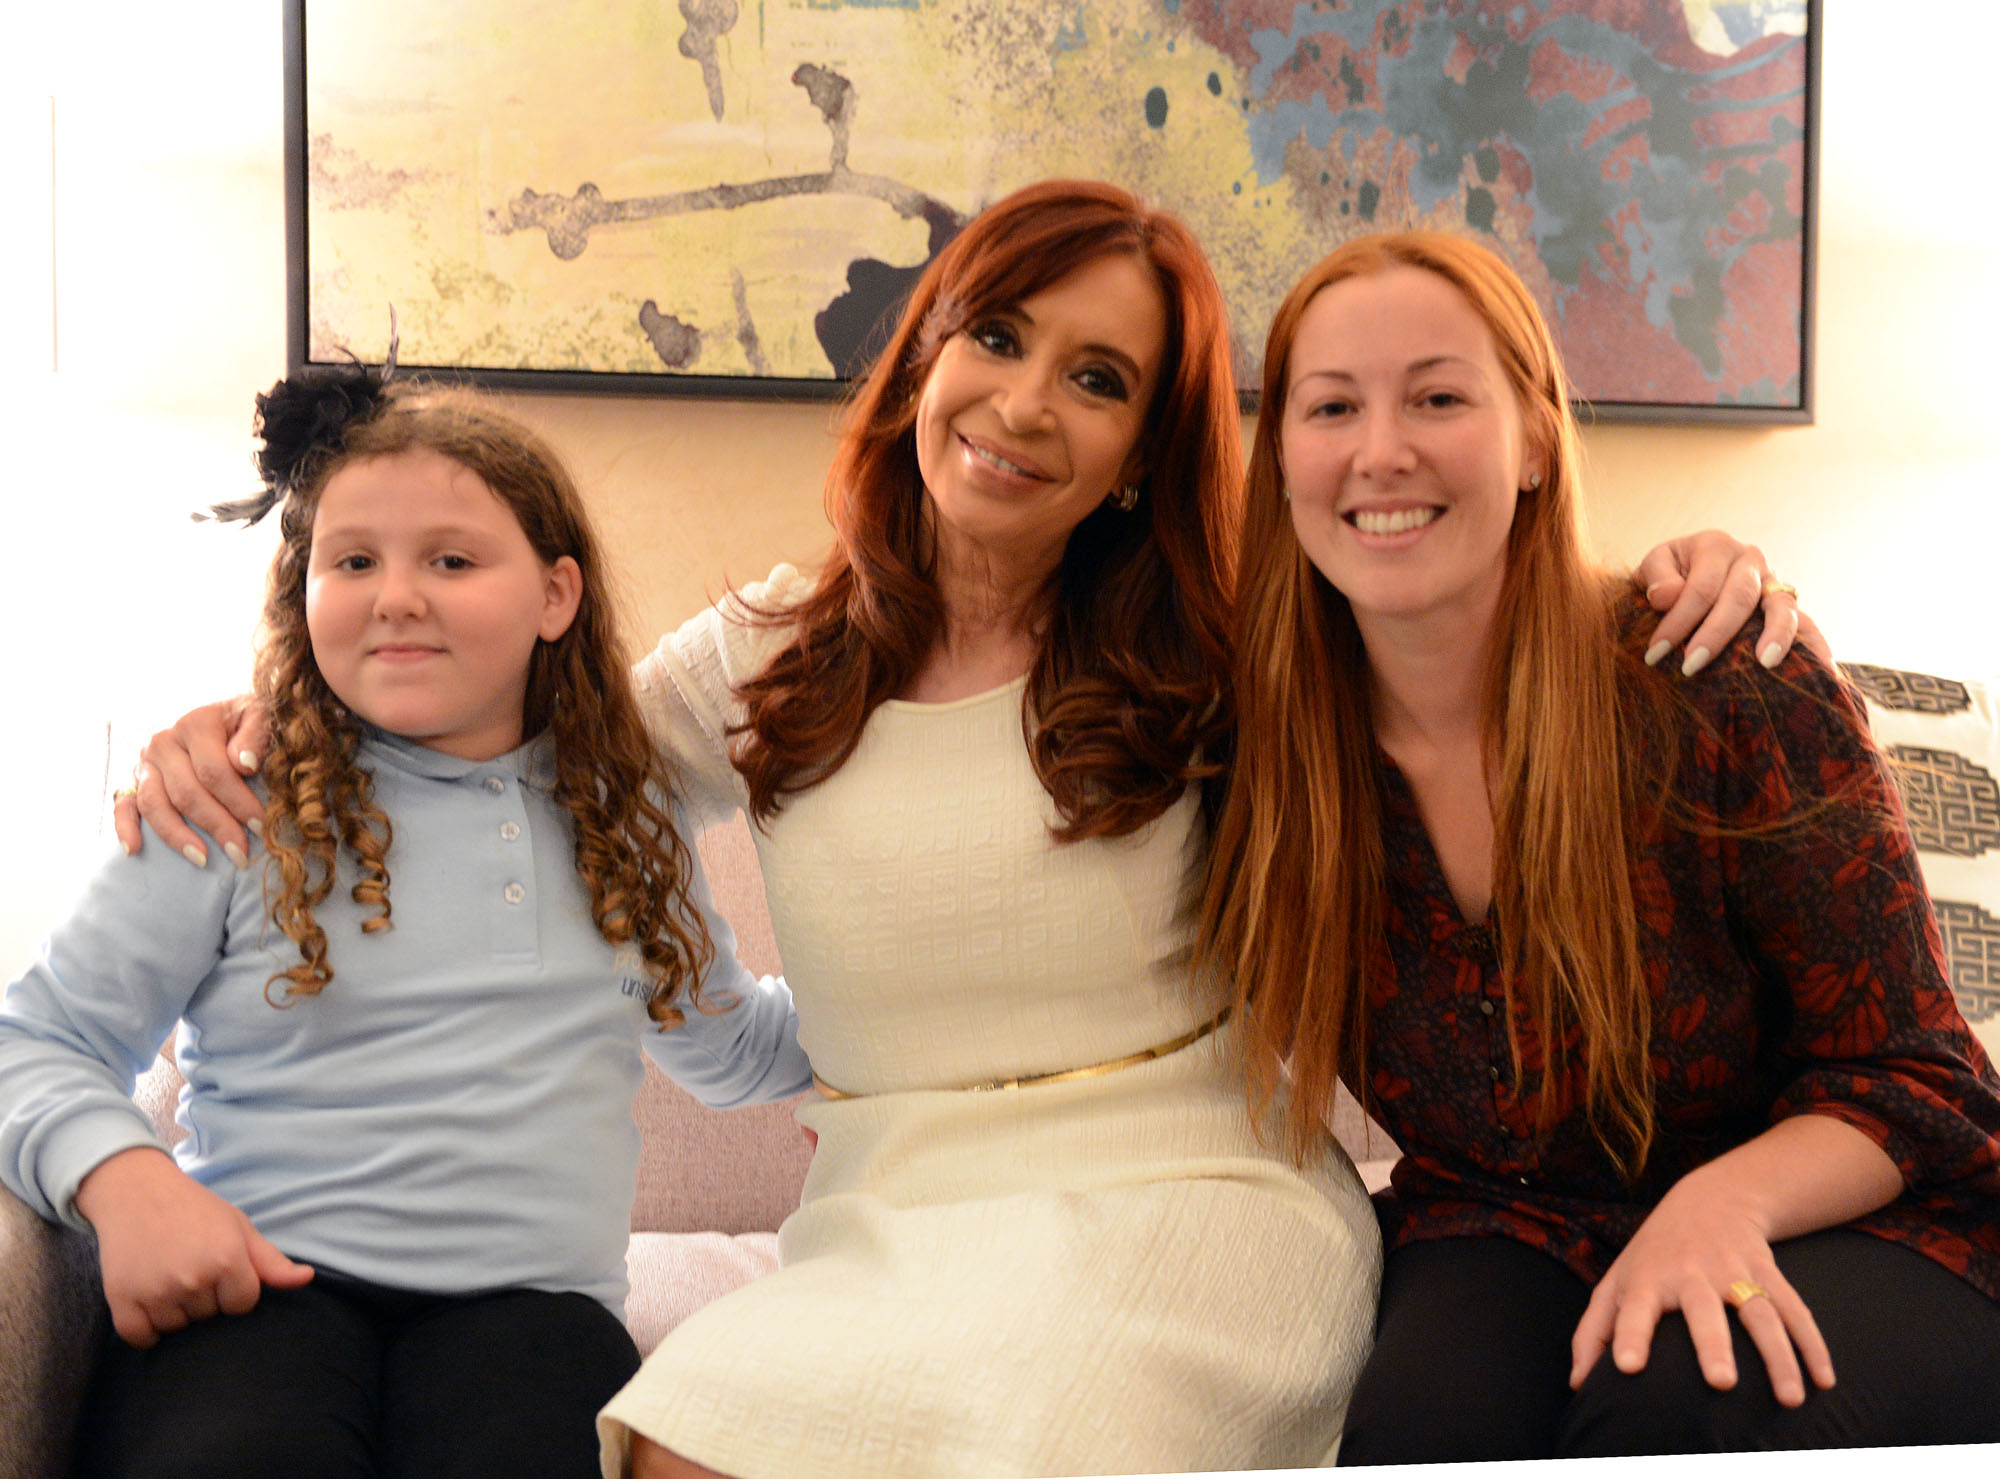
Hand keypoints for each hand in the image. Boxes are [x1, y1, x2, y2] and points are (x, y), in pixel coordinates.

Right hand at [73, 1146, 313, 1348]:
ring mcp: (156, 1291)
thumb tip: (306, 1278)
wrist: (136, 1192)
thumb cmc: (195, 1209)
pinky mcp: (122, 1299)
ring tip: (168, 1277)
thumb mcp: (239, 1227)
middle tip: (189, 1266)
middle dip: (205, 1298)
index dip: (235, 1290)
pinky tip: (150, 1304)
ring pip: (178, 1329)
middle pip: (210, 1317)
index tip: (221, 1270)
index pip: (244, 1305)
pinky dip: (146, 1331)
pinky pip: (141, 1338)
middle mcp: (193, 1278)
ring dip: (176, 1313)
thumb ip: (271, 1261)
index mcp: (227, 1259)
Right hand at [113, 698, 268, 865]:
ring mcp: (146, 762)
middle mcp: (164, 742)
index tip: (260, 825)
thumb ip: (256, 734)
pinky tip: (135, 850)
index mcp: (196, 724)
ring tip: (202, 860)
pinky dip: (125, 827)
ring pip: (155, 804)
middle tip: (241, 853)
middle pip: (187, 792)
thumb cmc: (247, 722)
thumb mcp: (260, 716)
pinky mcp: (134, 779)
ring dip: (178, 835)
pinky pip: (124, 805)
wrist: (226, 716)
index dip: (238, 800)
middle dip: (216, 825)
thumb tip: (244, 764)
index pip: (214, 770)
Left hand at [1568, 1173, 1832, 1407]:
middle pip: (1704, 1310)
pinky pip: (1795, 1310)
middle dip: (1713, 1345)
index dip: (1629, 1336)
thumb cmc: (1652, 1257)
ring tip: (1789, 1399)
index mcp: (1648, 1280)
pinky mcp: (1769, 1273)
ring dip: (1778, 1355)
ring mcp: (1735, 1271)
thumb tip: (1577, 1386)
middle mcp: (1691, 1274)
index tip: (1627, 1367)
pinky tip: (1825, 1381)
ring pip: (1760, 1313)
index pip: (1635, 1309)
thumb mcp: (1615, 1284)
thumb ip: (1592, 1335)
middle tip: (1720, 1383)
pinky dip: (1813, 1345)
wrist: (1708, 1199)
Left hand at [1632, 532, 1831, 676]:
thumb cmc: (1668, 572)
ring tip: (1765, 664)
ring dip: (1775, 636)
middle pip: (1738, 598)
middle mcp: (1750, 559)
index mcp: (1716, 545)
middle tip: (1689, 668)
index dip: (1677, 621)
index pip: (1700, 588)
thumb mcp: (1654, 564)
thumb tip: (1666, 597)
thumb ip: (1655, 575)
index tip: (1654, 654)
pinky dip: (1816, 644)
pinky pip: (1806, 623)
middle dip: (1714, 636)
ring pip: (1781, 607)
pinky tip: (1824, 670)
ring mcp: (1773, 581)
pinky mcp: (1786, 604)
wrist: (1687, 570)